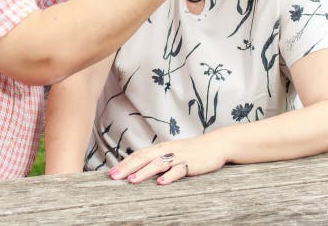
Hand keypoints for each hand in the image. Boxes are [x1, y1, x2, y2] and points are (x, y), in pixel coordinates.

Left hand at [108, 134, 228, 184]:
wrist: (216, 144)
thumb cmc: (192, 151)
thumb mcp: (172, 153)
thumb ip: (158, 159)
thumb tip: (140, 168)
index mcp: (161, 148)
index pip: (138, 155)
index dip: (124, 163)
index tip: (111, 172)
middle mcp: (167, 150)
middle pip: (144, 158)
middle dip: (127, 167)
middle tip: (113, 176)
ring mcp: (179, 157)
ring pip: (158, 164)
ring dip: (144, 172)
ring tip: (132, 181)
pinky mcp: (191, 164)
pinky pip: (179, 170)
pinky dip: (169, 176)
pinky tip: (161, 182)